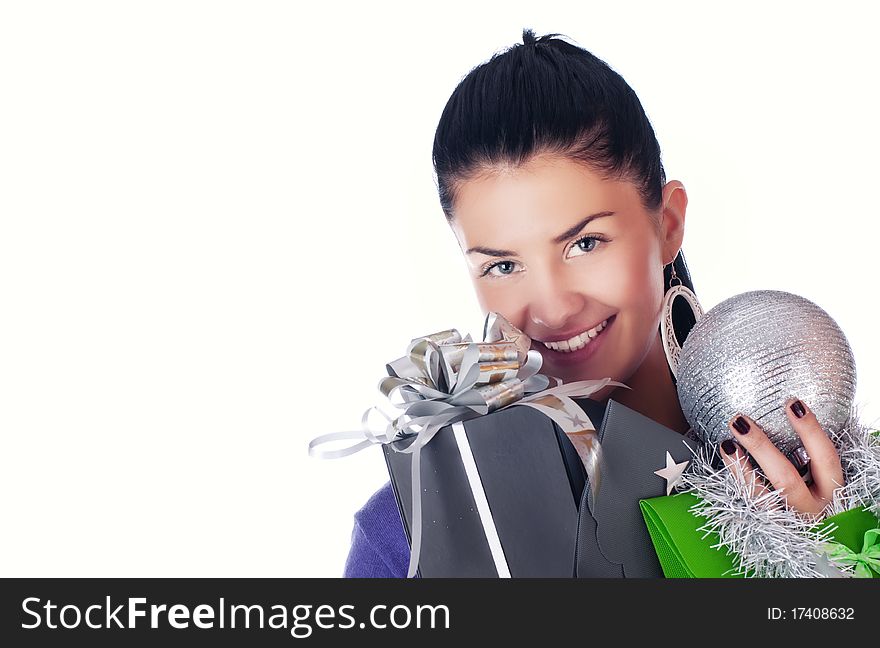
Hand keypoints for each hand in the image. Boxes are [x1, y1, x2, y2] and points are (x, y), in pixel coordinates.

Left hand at [718, 398, 843, 517]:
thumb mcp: (820, 476)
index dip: (811, 430)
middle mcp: (811, 509)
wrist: (808, 544)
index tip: (792, 403)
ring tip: (727, 443)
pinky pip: (749, 504)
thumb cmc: (813, 493)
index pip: (825, 458)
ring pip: (762, 497)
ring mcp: (788, 521)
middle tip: (740, 420)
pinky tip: (727, 459)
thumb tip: (793, 407)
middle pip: (786, 479)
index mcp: (831, 491)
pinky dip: (736, 480)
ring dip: (740, 467)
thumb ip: (811, 451)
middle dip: (761, 447)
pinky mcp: (767, 526)